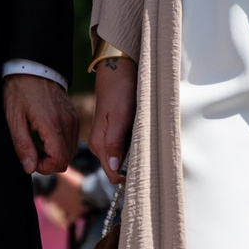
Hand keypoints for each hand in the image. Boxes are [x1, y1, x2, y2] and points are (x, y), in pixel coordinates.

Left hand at [5, 75, 77, 175]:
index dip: (45, 168)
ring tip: (36, 144)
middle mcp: (68, 123)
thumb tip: (30, 167)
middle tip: (31, 152)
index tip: (32, 161)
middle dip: (49, 163)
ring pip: (70, 151)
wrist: (33, 67)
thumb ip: (22, 144)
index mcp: (53, 125)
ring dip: (54, 155)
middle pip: (66, 159)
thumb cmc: (20, 90)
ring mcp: (73, 119)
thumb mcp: (14, 118)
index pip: (60, 160)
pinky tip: (44, 137)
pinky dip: (60, 145)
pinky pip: (72, 140)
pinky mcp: (74, 116)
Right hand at [90, 57, 135, 181]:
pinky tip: (141, 137)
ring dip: (134, 156)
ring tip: (146, 142)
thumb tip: (114, 167)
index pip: (112, 174)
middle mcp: (100, 145)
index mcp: (99, 144)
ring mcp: (106, 140)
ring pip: (122, 160)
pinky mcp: (112, 135)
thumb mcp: (119, 117)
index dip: (127, 176)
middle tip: (149, 154)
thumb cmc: (119, 92)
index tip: (144, 169)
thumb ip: (114, 143)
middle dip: (133, 166)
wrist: (117, 72)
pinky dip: (134, 147)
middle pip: (117, 169)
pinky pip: (124, 149)